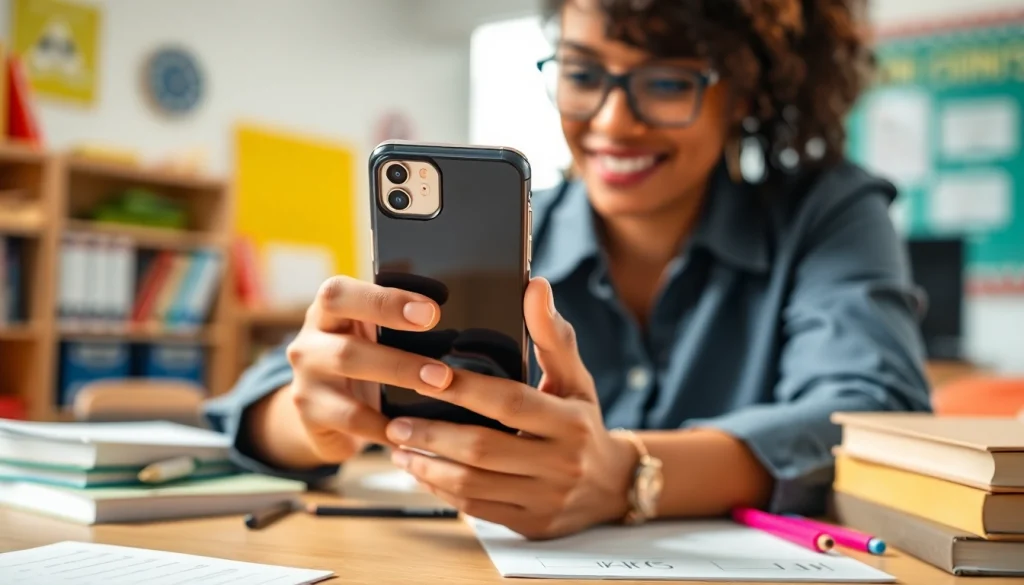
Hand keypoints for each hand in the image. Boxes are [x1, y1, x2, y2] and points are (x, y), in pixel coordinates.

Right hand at [280, 275, 451, 463]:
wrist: (320, 412)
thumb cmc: (360, 361)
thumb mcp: (368, 336)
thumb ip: (395, 322)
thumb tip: (449, 320)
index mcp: (328, 311)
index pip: (342, 293)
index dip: (385, 300)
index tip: (431, 313)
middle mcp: (310, 339)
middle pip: (346, 339)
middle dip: (398, 349)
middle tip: (441, 369)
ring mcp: (305, 377)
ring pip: (347, 370)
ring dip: (398, 375)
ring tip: (438, 385)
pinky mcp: (310, 411)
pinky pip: (351, 418)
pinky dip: (385, 424)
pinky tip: (414, 430)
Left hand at [384, 278, 638, 539]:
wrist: (614, 485)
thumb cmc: (584, 422)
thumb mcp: (576, 378)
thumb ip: (552, 335)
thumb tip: (536, 287)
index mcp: (570, 422)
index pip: (510, 402)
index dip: (465, 389)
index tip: (426, 374)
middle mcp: (561, 464)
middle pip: (484, 449)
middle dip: (433, 434)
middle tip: (396, 420)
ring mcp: (545, 500)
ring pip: (474, 485)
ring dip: (429, 465)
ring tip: (398, 445)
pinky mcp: (530, 524)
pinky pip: (477, 510)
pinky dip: (442, 491)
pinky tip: (421, 471)